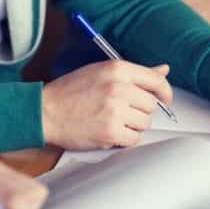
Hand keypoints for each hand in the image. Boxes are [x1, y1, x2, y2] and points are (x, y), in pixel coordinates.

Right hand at [42, 60, 172, 149]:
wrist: (44, 112)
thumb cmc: (70, 92)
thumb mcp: (101, 71)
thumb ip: (135, 73)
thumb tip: (164, 69)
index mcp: (118, 69)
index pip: (156, 80)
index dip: (165, 92)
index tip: (166, 100)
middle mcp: (119, 88)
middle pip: (151, 105)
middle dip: (139, 111)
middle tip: (120, 111)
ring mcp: (116, 110)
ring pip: (145, 123)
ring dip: (132, 126)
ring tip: (112, 120)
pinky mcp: (111, 131)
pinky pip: (135, 139)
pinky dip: (125, 139)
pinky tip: (109, 131)